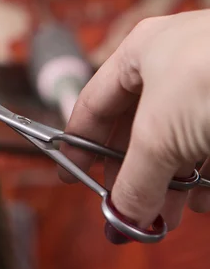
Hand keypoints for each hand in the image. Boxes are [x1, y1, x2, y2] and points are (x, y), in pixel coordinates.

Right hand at [59, 10, 209, 240]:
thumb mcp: (158, 136)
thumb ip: (134, 181)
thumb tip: (122, 216)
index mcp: (141, 52)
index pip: (93, 104)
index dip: (78, 143)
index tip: (71, 174)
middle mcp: (174, 64)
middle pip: (137, 129)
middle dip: (132, 176)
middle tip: (126, 210)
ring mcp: (208, 84)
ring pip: (177, 141)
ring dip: (169, 184)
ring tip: (166, 216)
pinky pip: (209, 144)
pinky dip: (202, 177)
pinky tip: (202, 201)